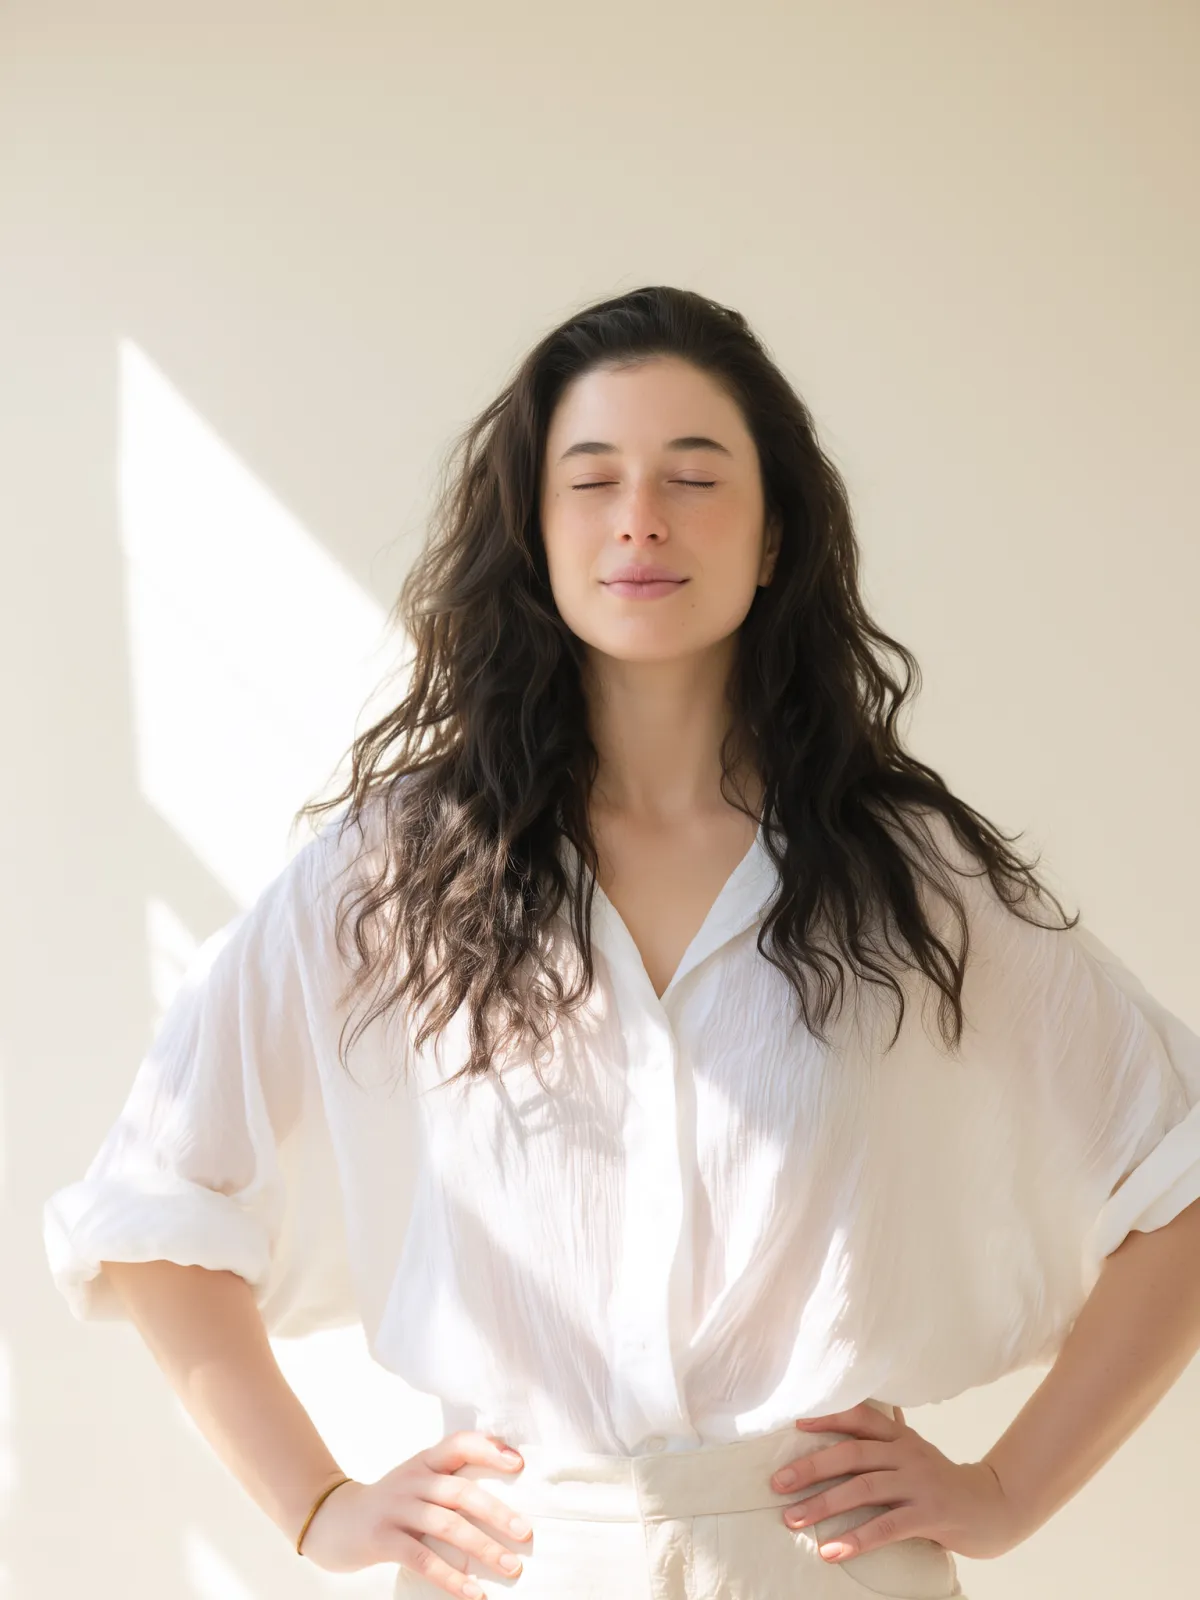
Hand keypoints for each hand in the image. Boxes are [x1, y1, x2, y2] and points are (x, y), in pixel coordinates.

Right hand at [299, 1430, 531, 1596]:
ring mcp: (396, 1509)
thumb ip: (448, 1480)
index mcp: (424, 1462)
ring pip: (447, 1525)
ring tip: (510, 1567)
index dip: (489, 1449)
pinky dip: (450, 1577)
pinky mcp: (382, 1539)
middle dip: (497, 1512)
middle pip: (460, 1491)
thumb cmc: (390, 1504)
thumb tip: (502, 1496)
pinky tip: (473, 1593)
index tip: (519, 1464)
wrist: (333, 1520)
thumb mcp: (416, 1482)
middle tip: (526, 1533)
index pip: (459, 1444)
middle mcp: (412, 1480)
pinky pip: (422, 1558)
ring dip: (483, 1548)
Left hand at [770, 1403, 1029, 1563]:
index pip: (858, 1418)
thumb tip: (854, 1420)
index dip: (826, 1418)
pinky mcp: (930, 1514)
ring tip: (792, 1520)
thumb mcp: (915, 1452)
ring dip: (823, 1505)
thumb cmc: (944, 1481)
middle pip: (851, 1454)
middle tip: (777, 1483)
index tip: (793, 1424)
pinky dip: (855, 1538)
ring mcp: (919, 1483)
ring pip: (863, 1489)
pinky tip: (831, 1550)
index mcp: (900, 1436)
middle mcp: (907, 1453)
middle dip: (811, 1468)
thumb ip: (888, 1437)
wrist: (995, 1507)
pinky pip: (886, 1527)